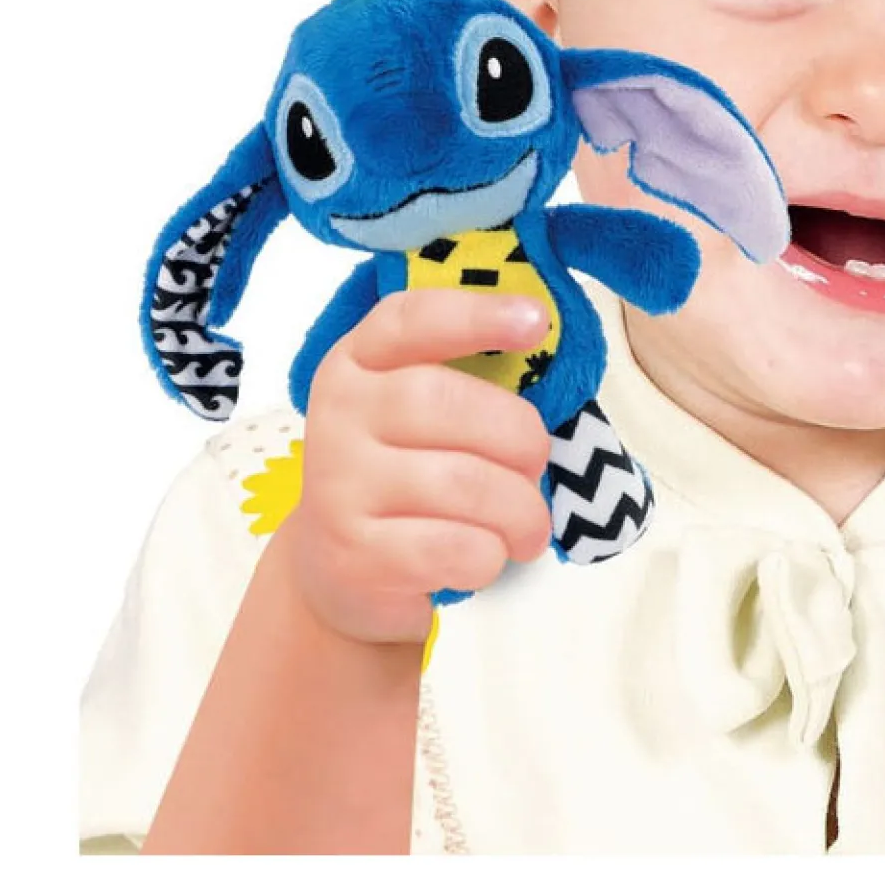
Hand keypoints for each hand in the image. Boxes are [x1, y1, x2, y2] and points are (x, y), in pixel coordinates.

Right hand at [278, 290, 554, 645]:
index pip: (410, 320)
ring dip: (519, 510)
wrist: (344, 569)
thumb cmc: (411, 473)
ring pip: (461, 483)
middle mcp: (339, 412)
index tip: (537, 321)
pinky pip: (452, 547)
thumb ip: (471, 379)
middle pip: (445, 402)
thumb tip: (547, 353)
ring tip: (528, 525)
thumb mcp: (426, 414)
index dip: (476, 315)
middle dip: (518, 437)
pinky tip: (487, 554)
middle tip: (537, 466)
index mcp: (359, 361)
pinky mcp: (353, 553)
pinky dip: (491, 555)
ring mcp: (337, 484)